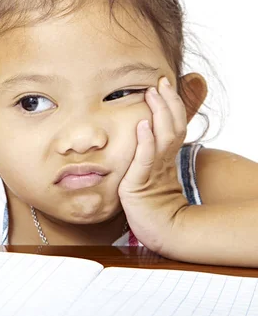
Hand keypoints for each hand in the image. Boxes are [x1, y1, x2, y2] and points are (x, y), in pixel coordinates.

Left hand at [118, 77, 189, 252]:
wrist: (160, 234)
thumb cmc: (152, 208)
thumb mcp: (150, 177)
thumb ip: (148, 157)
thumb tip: (144, 134)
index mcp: (165, 159)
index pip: (173, 126)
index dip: (171, 105)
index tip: (164, 84)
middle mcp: (163, 162)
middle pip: (172, 127)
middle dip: (168, 103)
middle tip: (161, 82)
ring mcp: (154, 172)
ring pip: (162, 138)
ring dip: (158, 114)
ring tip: (152, 93)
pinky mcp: (140, 184)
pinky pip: (145, 159)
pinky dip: (145, 141)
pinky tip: (142, 125)